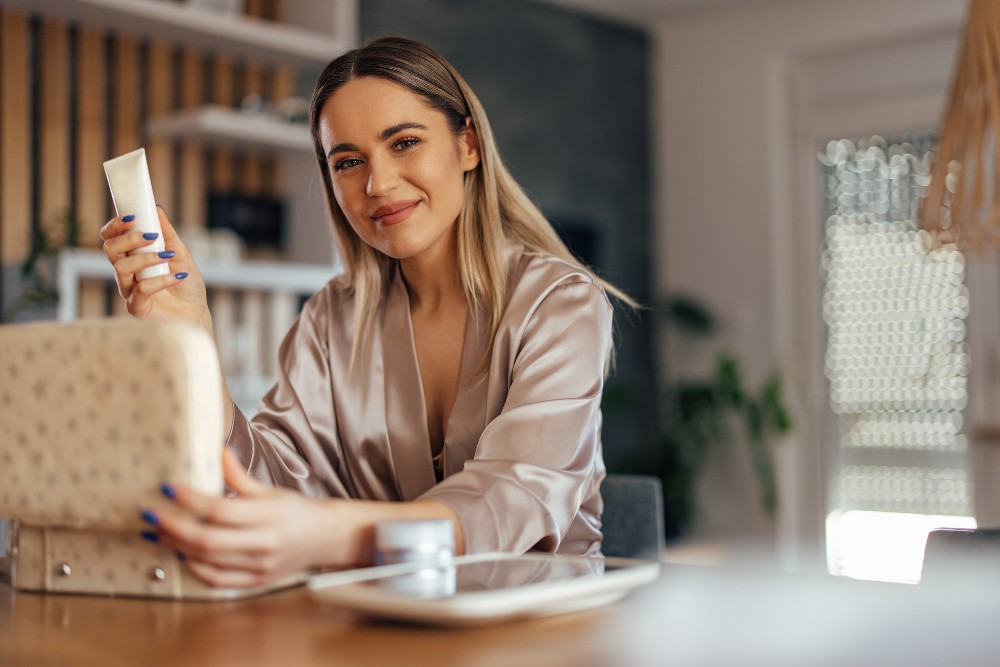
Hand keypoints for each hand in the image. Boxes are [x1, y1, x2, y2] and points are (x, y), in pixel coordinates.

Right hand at [99, 207, 211, 335]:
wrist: (196, 313)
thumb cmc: (186, 285)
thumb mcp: (180, 254)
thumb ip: (166, 233)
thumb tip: (156, 208)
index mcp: (131, 258)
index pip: (111, 238)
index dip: (115, 226)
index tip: (132, 216)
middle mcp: (126, 273)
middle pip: (109, 250)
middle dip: (128, 238)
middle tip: (149, 237)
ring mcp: (129, 290)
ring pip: (121, 268)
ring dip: (145, 258)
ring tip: (167, 256)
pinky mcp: (137, 307)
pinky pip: (141, 289)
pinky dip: (161, 280)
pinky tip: (178, 276)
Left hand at [142, 450, 352, 587]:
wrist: (325, 538)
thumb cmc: (296, 511)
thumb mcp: (271, 489)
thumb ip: (240, 476)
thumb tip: (218, 452)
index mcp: (269, 515)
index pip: (220, 509)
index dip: (190, 500)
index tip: (168, 488)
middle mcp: (263, 543)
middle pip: (208, 539)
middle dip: (173, 527)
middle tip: (151, 514)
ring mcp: (258, 566)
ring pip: (207, 560)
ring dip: (177, 545)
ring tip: (158, 532)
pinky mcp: (255, 581)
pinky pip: (217, 579)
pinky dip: (194, 567)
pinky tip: (181, 553)